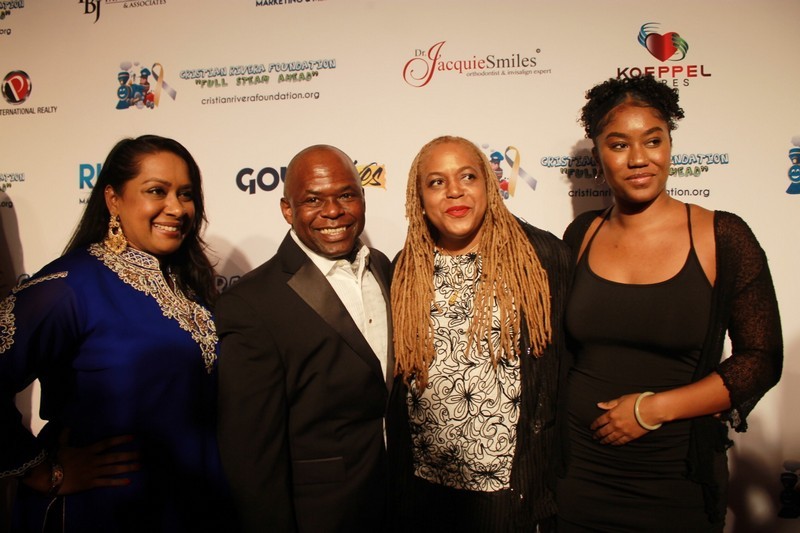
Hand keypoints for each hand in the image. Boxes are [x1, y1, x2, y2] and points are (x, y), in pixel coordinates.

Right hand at [22, 430, 140, 495]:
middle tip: (142, 454)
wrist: (48, 476)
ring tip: (140, 465)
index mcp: (88, 451)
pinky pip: (107, 482)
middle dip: (129, 455)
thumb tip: (67, 426)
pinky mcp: (90, 483)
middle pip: (115, 456)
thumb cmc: (55, 460)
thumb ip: (65, 436)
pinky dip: (118, 482)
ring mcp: (93, 472)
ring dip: (128, 467)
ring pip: (114, 469)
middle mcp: (94, 460)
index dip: (120, 440)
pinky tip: (129, 481)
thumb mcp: (61, 446)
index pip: (107, 443)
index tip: (132, 438)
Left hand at [590, 393, 650, 445]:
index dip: (594, 425)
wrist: (651, 410)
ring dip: (605, 440)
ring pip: (611, 438)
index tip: (591, 428)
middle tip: (594, 437)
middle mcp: (616, 424)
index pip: (600, 421)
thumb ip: (610, 404)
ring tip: (602, 442)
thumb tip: (599, 405)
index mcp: (612, 414)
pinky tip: (613, 444)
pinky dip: (616, 443)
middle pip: (604, 431)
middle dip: (598, 434)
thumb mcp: (622, 399)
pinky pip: (621, 441)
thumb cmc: (637, 402)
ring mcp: (623, 431)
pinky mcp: (631, 436)